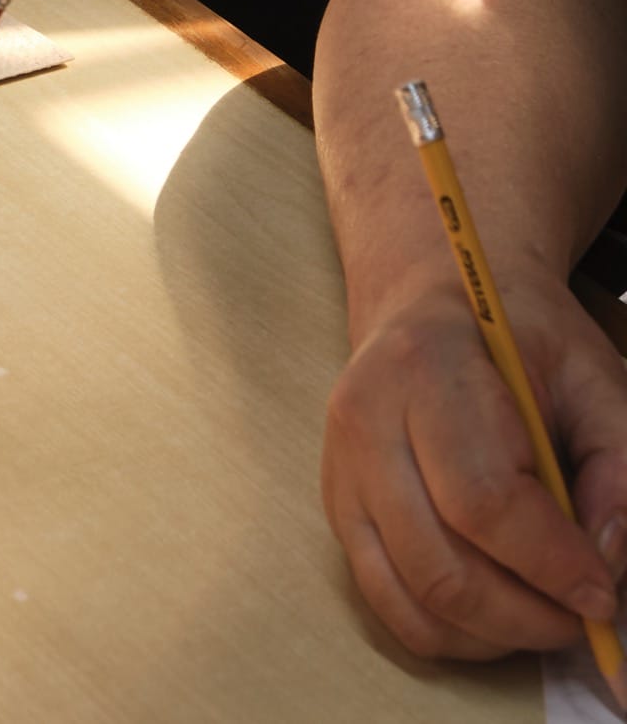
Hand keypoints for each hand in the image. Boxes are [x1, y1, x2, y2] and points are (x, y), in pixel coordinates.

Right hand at [322, 272, 626, 660]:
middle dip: (526, 616)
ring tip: (545, 614)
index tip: (604, 593)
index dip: (550, 564)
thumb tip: (609, 562)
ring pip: (411, 597)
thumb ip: (618, 464)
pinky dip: (450, 633)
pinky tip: (497, 612)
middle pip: (440, 565)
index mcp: (426, 367)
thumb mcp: (592, 375)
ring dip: (492, 636)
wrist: (432, 301)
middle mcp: (364, 418)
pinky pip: (387, 602)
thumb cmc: (518, 338)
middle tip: (583, 617)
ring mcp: (341, 467)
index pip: (481, 499)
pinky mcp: (338, 505)